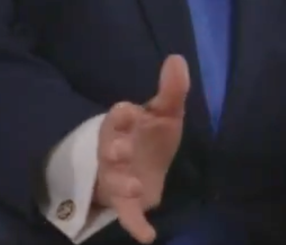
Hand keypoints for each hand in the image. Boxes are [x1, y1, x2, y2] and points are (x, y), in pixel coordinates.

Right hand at [94, 55, 189, 242]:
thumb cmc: (150, 135)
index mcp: (123, 125)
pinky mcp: (126, 202)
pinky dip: (135, 225)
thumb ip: (172, 90)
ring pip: (114, 181)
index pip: (117, 117)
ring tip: (136, 186)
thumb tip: (177, 58)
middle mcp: (114, 151)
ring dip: (123, 184)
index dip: (120, 116)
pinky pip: (127, 214)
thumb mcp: (165, 112)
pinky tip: (148, 235)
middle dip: (113, 149)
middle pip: (108, 150)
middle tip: (120, 150)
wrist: (145, 166)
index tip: (125, 111)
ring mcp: (117, 178)